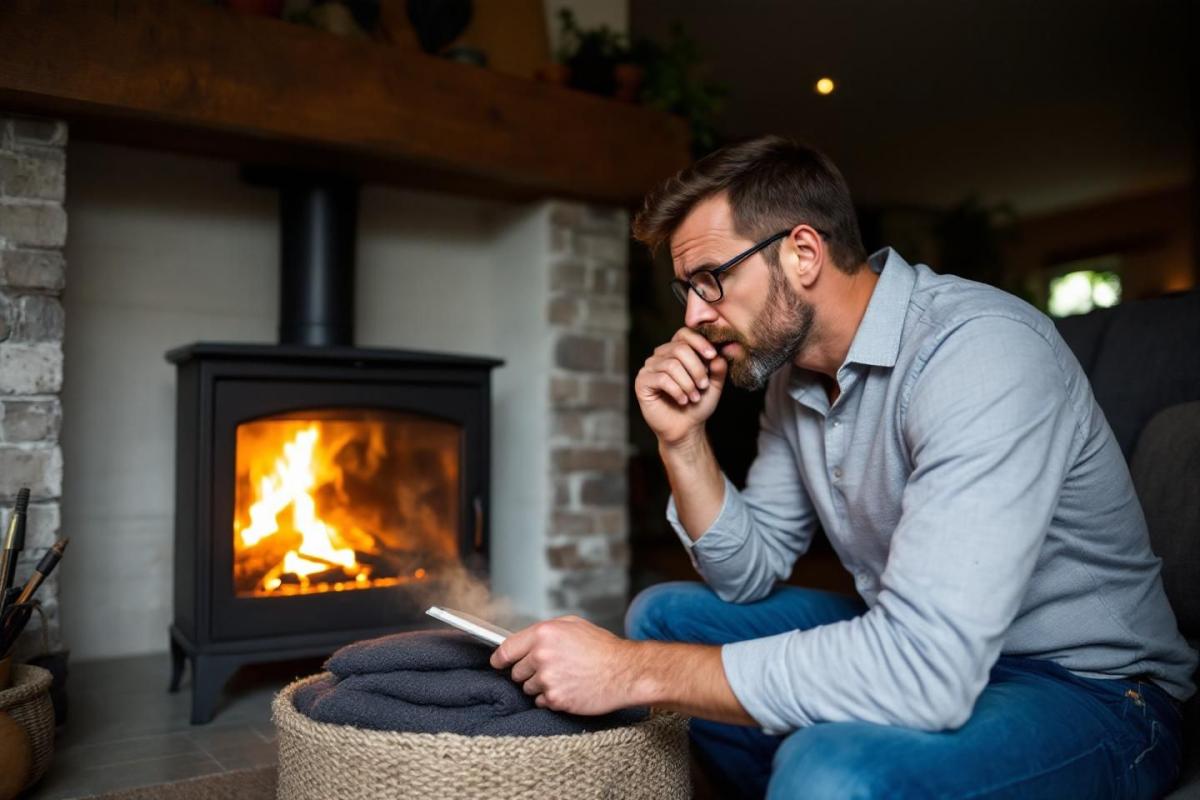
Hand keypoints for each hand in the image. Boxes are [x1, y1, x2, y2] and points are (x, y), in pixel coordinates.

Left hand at [489, 616, 641, 715]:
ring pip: (528, 688)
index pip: (506, 649)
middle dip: (528, 672)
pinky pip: (541, 702)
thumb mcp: (572, 625)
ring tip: (563, 678)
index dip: (500, 659)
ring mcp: (548, 679)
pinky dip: (551, 698)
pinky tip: (568, 688)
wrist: (624, 672)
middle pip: (516, 672)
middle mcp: (542, 656)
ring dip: (540, 686)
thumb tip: (525, 641)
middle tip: (549, 668)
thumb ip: (545, 631)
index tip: (498, 663)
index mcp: (544, 634)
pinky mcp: (556, 699)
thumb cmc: (602, 648)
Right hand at [635, 328, 726, 446]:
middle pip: (680, 349)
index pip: (684, 333)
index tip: (713, 356)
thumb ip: (718, 368)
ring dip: (687, 383)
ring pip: (672, 365)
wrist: (686, 428)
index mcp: (676, 350)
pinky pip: (661, 379)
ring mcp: (649, 368)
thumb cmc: (698, 404)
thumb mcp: (713, 384)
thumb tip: (722, 352)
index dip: (699, 342)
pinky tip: (683, 400)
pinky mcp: (642, 382)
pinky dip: (677, 391)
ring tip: (694, 397)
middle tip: (703, 386)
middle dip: (696, 369)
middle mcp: (660, 355)